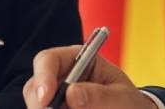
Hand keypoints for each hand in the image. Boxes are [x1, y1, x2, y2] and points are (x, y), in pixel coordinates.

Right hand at [23, 45, 150, 107]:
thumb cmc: (129, 103)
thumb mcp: (122, 98)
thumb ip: (100, 95)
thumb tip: (71, 93)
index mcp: (78, 60)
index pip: (49, 60)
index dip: (43, 76)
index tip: (47, 97)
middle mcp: (62, 78)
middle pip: (35, 87)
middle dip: (40, 103)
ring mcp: (57, 98)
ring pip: (37, 106)